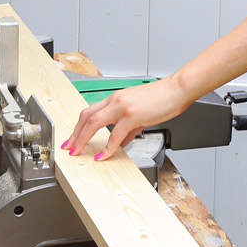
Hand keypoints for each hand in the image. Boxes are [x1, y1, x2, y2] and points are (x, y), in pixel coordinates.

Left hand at [62, 75, 188, 161]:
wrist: (177, 89)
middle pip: (86, 116)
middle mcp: (116, 99)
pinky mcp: (132, 115)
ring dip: (83, 138)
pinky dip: (107, 148)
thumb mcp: (142, 113)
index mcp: (117, 97)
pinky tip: (103, 156)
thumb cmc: (163, 98)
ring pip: (94, 122)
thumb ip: (130, 127)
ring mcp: (123, 106)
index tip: (73, 138)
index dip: (79, 126)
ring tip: (78, 151)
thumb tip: (121, 141)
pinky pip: (115, 134)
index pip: (90, 111)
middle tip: (68, 147)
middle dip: (75, 133)